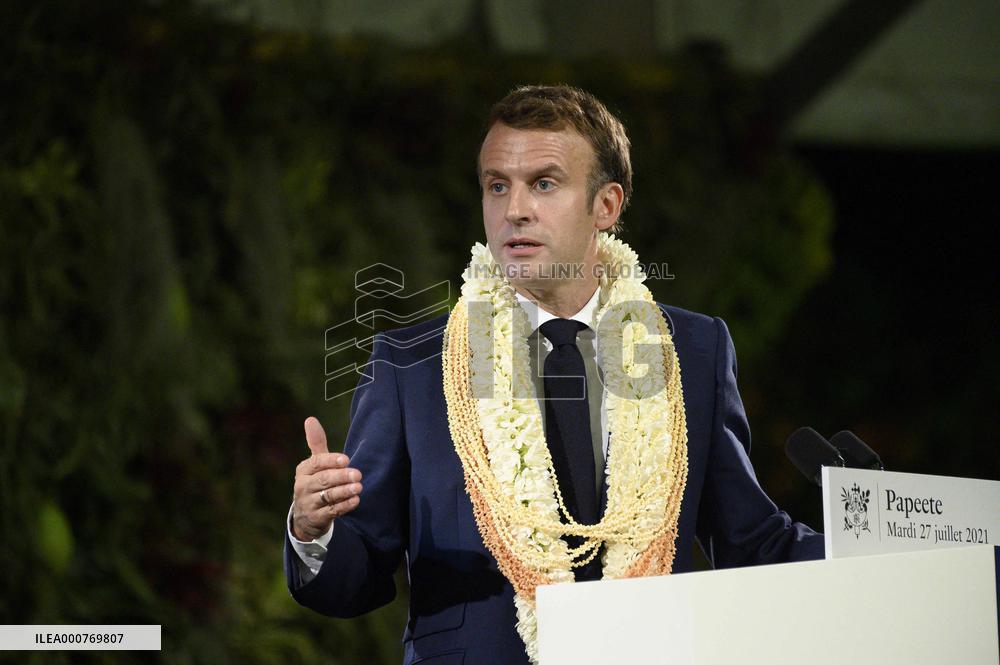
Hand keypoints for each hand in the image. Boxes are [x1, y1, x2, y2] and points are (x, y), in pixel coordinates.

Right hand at [291, 416, 362, 541]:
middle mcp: (303, 487)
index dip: (330, 460)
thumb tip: (310, 419)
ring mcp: (308, 503)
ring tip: (359, 487)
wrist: (305, 516)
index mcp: (303, 470)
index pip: (316, 463)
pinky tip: (356, 500)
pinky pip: (331, 512)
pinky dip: (344, 506)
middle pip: (323, 480)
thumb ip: (316, 443)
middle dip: (340, 477)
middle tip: (358, 474)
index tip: (346, 459)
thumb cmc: (315, 482)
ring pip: (327, 496)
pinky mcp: (317, 518)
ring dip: (344, 491)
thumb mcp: (314, 464)